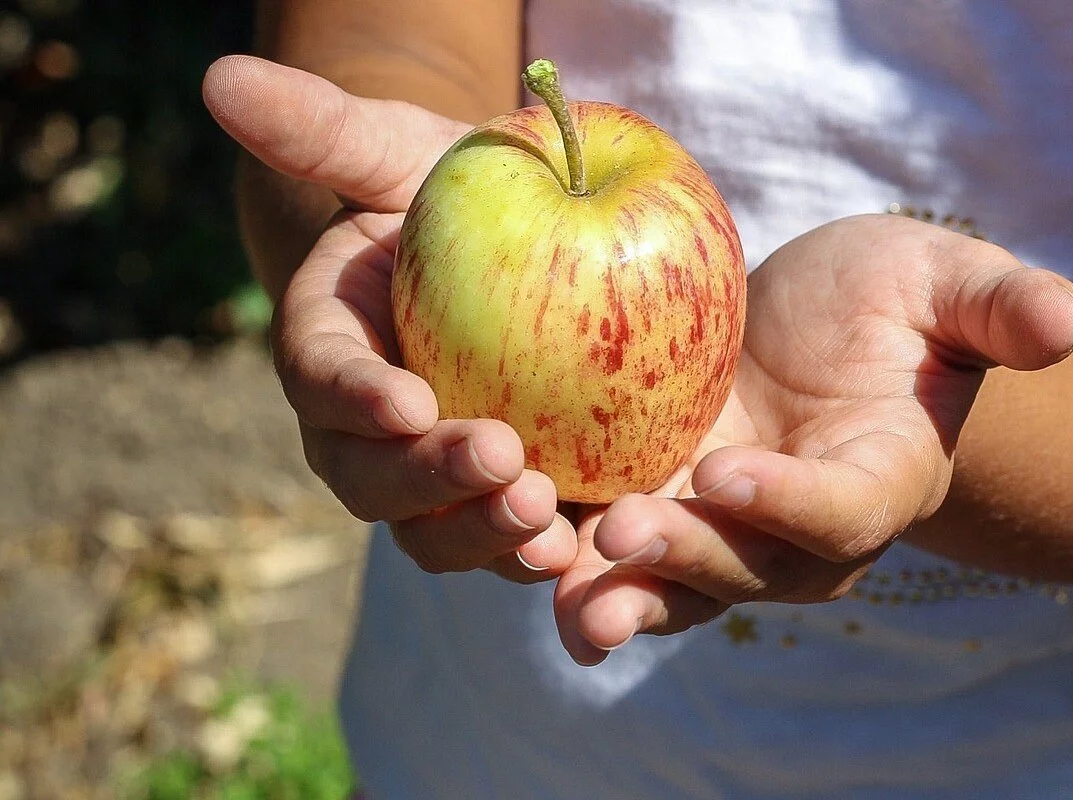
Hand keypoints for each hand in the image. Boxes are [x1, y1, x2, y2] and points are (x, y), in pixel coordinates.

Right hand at [202, 56, 577, 581]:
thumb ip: (325, 128)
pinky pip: (517, 549)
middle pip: (375, 482)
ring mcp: (437, 483)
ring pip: (440, 535)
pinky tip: (595, 557)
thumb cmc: (452, 193)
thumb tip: (224, 79)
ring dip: (487, 536)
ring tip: (548, 525)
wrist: (521, 252)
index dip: (357, 398)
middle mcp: (370, 434)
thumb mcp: (401, 151)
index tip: (406, 401)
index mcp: (329, 350)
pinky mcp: (510, 505)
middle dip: (430, 483)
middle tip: (504, 462)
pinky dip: (548, 566)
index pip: (323, 379)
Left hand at [554, 214, 1072, 663]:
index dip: (791, 504)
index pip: (843, 511)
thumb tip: (1062, 320)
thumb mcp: (948, 282)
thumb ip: (1000, 306)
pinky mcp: (660, 513)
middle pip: (750, 569)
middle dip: (689, 559)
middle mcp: (806, 533)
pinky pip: (618, 558)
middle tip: (624, 532)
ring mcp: (728, 534)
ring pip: (678, 586)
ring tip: (565, 594)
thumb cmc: (898, 302)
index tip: (732, 472)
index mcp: (884, 478)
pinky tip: (516, 556)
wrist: (822, 331)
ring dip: (621, 594)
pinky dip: (570, 564)